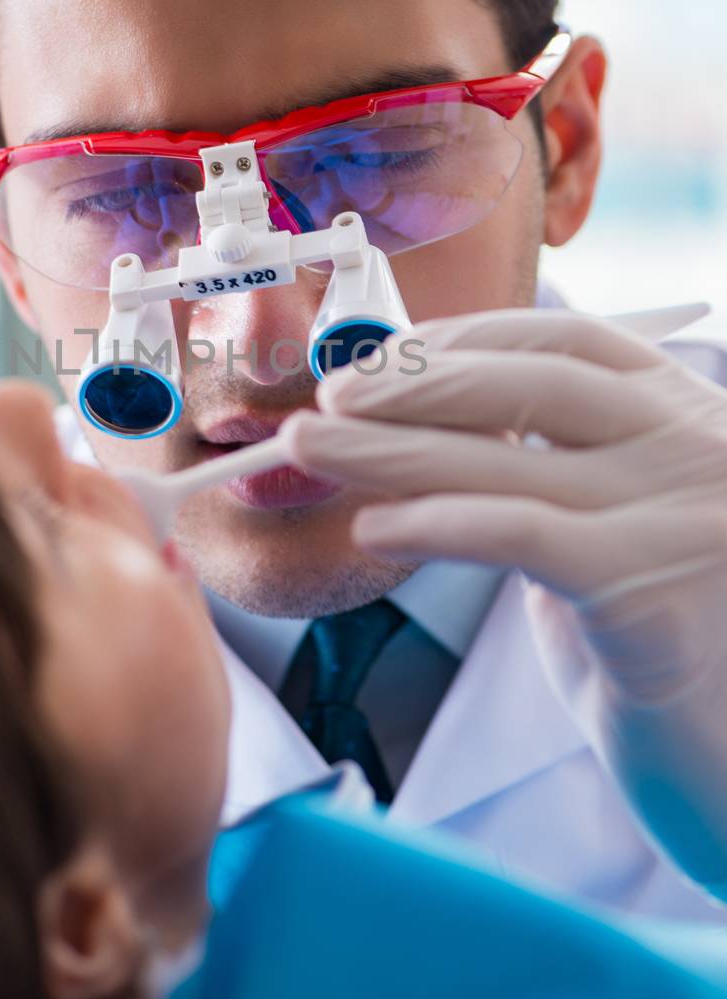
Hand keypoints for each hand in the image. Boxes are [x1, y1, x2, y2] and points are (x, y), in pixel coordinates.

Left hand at [282, 309, 726, 896]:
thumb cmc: (674, 658)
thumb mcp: (619, 535)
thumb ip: (553, 478)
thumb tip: (428, 432)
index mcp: (693, 418)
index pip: (568, 340)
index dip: (466, 340)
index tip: (384, 358)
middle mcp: (698, 449)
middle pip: (529, 382)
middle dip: (414, 383)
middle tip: (327, 399)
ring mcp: (682, 516)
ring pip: (506, 458)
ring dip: (390, 448)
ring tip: (309, 450)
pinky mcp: (649, 595)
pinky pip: (516, 533)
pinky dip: (433, 522)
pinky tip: (373, 528)